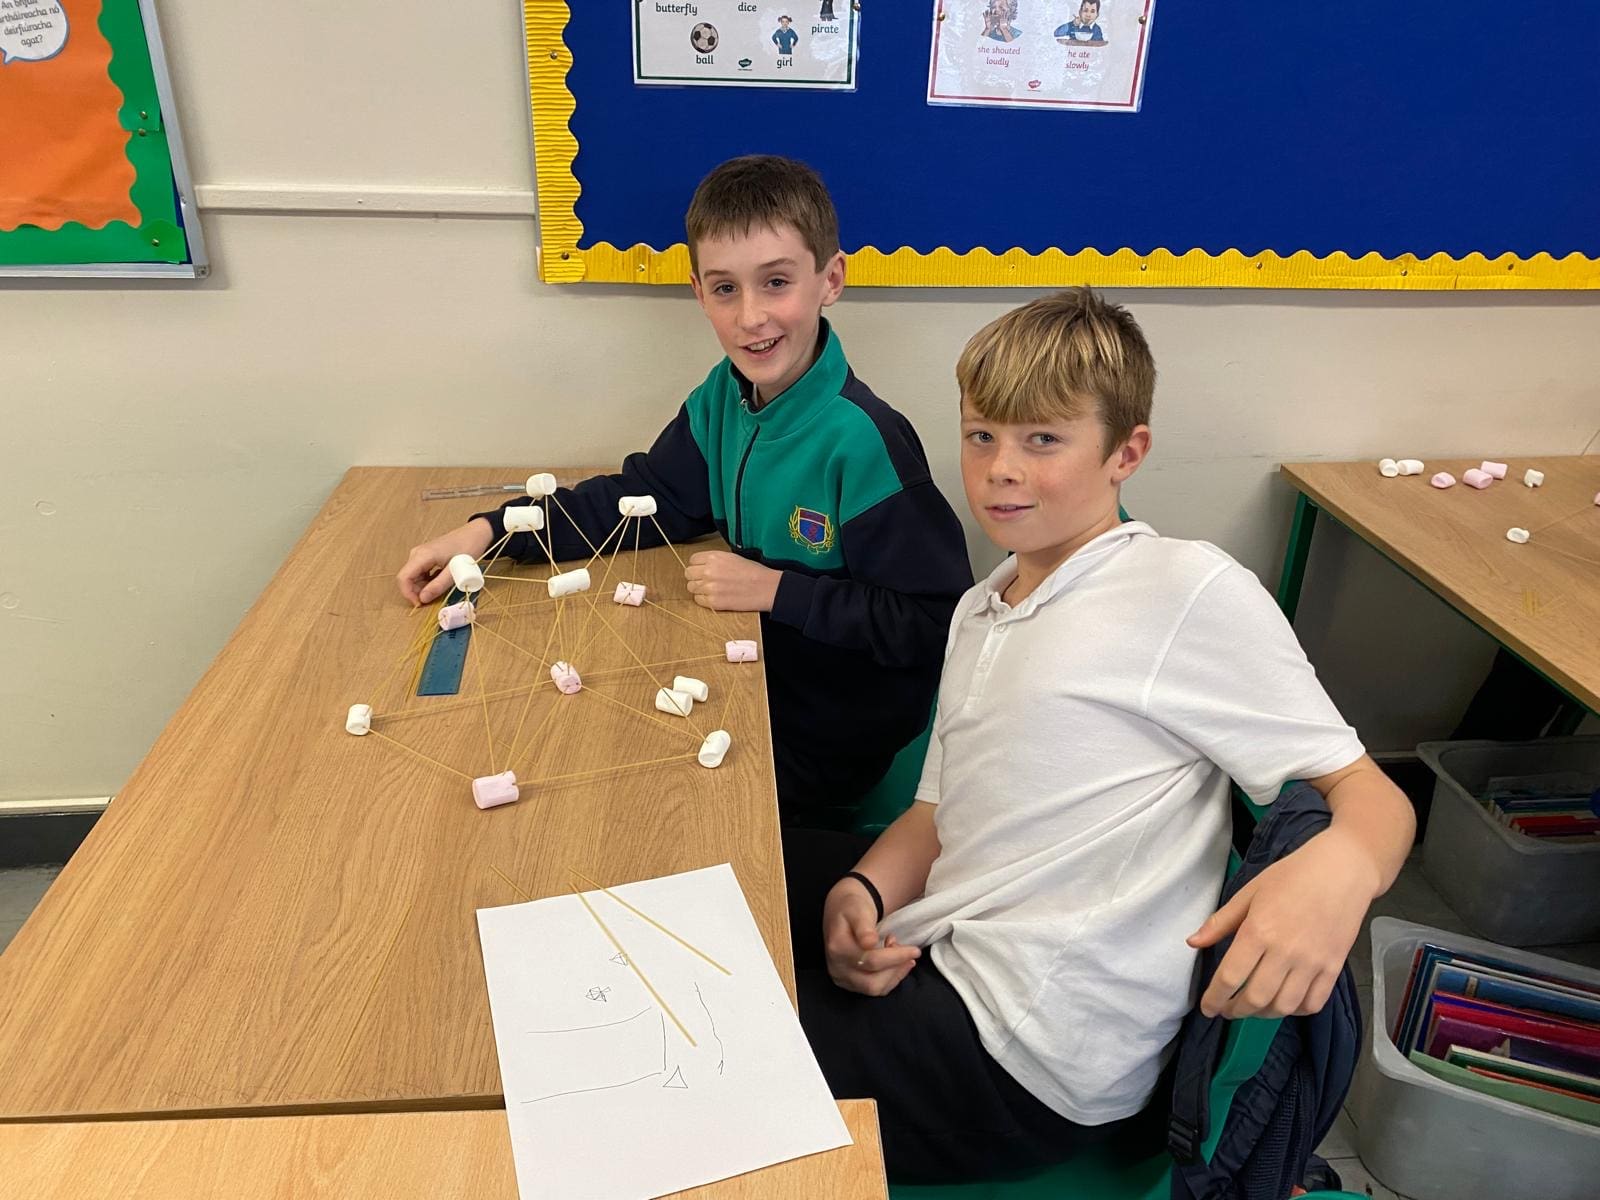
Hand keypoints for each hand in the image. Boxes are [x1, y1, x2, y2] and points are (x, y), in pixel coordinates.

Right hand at [395, 518, 494, 606]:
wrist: (475, 533)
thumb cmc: (468, 549)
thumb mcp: (455, 571)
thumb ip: (438, 585)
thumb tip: (422, 599)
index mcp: (422, 556)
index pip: (403, 578)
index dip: (409, 594)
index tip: (421, 604)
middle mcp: (417, 554)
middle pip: (408, 578)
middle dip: (418, 592)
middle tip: (435, 598)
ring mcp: (420, 554)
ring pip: (414, 577)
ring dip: (424, 587)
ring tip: (442, 588)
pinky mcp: (426, 557)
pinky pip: (421, 573)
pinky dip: (428, 581)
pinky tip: (442, 581)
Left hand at [684, 551, 781, 612]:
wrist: (765, 588)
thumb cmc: (753, 572)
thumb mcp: (732, 557)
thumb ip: (715, 560)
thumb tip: (702, 565)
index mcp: (714, 557)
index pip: (692, 560)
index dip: (697, 565)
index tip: (702, 569)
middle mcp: (708, 571)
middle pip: (688, 574)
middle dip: (695, 577)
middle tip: (706, 581)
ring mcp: (709, 587)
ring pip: (691, 588)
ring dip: (699, 589)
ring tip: (712, 589)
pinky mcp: (713, 602)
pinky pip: (698, 600)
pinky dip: (704, 600)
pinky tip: (716, 597)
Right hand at [822, 878, 919, 996]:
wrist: (841, 912)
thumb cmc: (853, 908)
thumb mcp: (859, 909)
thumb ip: (864, 926)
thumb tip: (869, 942)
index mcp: (838, 947)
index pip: (871, 960)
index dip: (896, 957)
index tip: (915, 950)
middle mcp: (837, 967)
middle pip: (872, 982)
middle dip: (896, 969)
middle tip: (907, 951)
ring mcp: (841, 977)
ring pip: (873, 989)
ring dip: (894, 975)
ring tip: (902, 956)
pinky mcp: (848, 983)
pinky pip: (873, 989)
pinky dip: (890, 979)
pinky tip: (897, 964)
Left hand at [1187, 826, 1380, 1018]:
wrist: (1342, 870)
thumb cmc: (1292, 876)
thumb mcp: (1249, 892)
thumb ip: (1220, 922)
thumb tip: (1193, 943)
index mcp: (1258, 931)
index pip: (1230, 977)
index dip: (1214, 998)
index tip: (1208, 1008)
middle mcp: (1285, 952)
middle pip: (1256, 998)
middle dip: (1236, 1010)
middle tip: (1227, 1009)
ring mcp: (1312, 963)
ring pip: (1284, 1006)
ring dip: (1263, 1014)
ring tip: (1252, 1007)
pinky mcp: (1334, 968)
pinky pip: (1313, 1003)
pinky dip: (1296, 1010)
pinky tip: (1284, 1002)